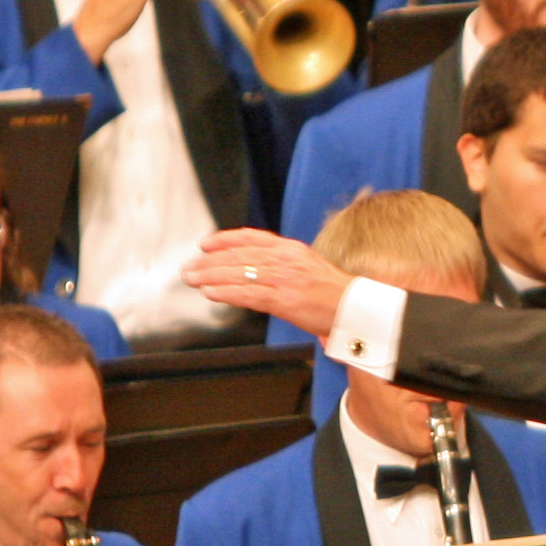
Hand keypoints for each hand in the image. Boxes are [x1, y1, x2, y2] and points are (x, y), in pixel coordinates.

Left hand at [190, 230, 345, 335]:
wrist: (355, 308)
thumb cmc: (332, 291)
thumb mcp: (307, 265)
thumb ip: (281, 263)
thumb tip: (250, 266)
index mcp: (291, 249)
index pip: (251, 237)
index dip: (225, 239)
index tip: (206, 245)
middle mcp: (286, 260)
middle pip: (239, 256)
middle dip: (210, 262)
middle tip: (190, 267)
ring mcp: (284, 280)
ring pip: (239, 274)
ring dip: (211, 277)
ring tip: (193, 279)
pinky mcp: (284, 300)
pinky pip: (248, 294)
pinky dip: (227, 293)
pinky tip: (212, 292)